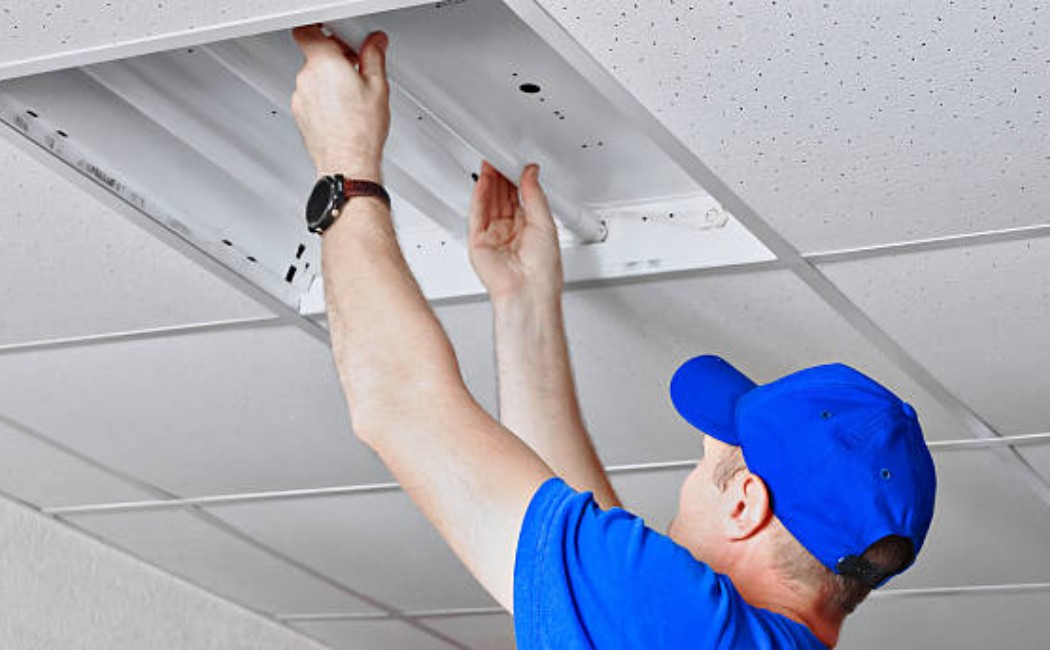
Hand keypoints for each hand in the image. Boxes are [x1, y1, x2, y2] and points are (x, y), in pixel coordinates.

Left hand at [291, 25, 389, 180]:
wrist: (348, 163)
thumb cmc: (360, 132)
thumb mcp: (378, 87)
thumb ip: (373, 57)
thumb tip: (375, 43)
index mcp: (324, 64)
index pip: (308, 31)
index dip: (325, 31)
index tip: (341, 38)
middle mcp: (307, 78)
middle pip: (314, 55)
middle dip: (335, 59)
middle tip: (357, 68)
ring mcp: (301, 97)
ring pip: (313, 78)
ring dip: (330, 81)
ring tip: (353, 96)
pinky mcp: (300, 114)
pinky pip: (311, 97)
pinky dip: (324, 99)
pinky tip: (343, 111)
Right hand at [468, 161, 562, 300]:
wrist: (528, 291)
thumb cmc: (543, 271)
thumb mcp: (546, 223)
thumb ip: (535, 195)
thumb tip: (531, 173)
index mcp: (531, 229)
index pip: (520, 197)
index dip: (517, 179)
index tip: (516, 162)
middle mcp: (511, 232)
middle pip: (502, 198)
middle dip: (501, 177)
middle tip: (499, 158)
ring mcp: (494, 237)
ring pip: (488, 203)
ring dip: (488, 183)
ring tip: (489, 164)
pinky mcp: (478, 243)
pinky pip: (476, 215)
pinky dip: (478, 197)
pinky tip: (482, 182)